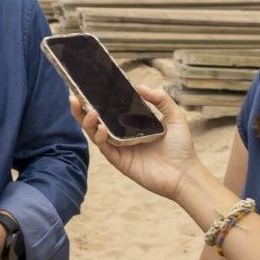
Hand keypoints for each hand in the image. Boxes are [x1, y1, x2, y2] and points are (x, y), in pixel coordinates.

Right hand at [70, 86, 202, 200]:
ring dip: (88, 122)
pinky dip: (100, 137)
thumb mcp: (174, 116)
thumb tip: (139, 86)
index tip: (85, 87)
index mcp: (131, 124)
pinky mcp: (120, 161)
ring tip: (89, 110)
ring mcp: (119, 148)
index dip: (96, 99)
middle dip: (82, 110)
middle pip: (95, 121)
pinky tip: (101, 128)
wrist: (185, 173)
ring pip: (95, 133)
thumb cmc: (181, 146)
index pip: (109, 109)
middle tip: (74, 97)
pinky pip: (105, 148)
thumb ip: (160, 99)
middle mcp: (122, 135)